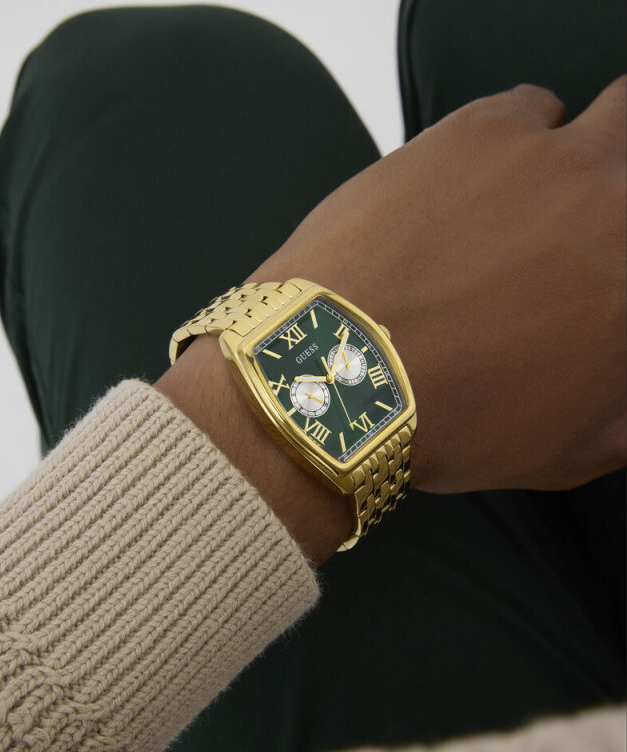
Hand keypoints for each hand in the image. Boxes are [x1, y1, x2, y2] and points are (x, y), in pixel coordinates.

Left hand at [159, 79, 624, 562]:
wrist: (346, 379)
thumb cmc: (458, 422)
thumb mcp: (572, 450)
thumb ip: (624, 418)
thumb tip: (623, 391)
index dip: (620, 263)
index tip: (602, 278)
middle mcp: (614, 206)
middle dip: (621, 185)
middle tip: (585, 221)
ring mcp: (554, 159)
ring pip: (610, 116)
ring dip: (580, 155)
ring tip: (530, 201)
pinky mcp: (481, 130)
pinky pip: (529, 107)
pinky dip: (518, 135)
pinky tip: (480, 179)